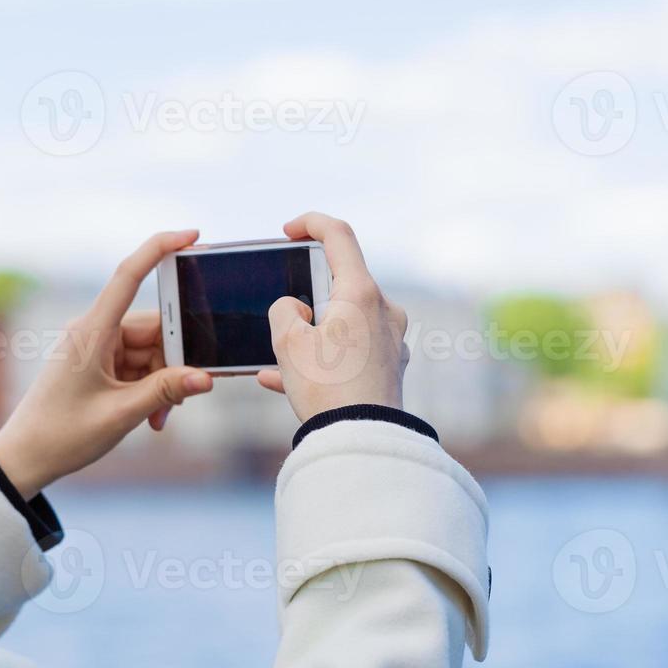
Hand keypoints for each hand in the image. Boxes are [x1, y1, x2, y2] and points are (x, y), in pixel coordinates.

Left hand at [0, 230, 214, 496]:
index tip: (192, 235)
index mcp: (91, 332)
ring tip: (156, 420)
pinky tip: (149, 418)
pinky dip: (149, 390)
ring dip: (162, 384)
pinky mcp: (99, 364)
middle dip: (174, 365)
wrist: (26, 458)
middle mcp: (94, 332)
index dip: (159, 249)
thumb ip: (166, 392)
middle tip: (177, 402)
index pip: (128, 276)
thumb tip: (206, 378)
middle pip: (155, 329)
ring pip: (151, 352)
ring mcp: (96, 348)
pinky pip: (139, 367)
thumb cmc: (63, 435)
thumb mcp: (121, 415)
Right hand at [256, 213, 409, 421]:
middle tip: (282, 314)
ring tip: (277, 356)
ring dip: (310, 333)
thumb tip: (295, 309)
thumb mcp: (287, 342)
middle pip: (341, 284)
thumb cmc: (326, 389)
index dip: (310, 223)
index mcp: (361, 293)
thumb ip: (283, 310)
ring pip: (343, 322)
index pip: (338, 236)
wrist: (362, 443)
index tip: (288, 230)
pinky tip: (282, 381)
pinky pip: (349, 353)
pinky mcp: (388, 368)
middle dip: (307, 294)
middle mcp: (384, 311)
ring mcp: (390, 340)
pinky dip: (320, 359)